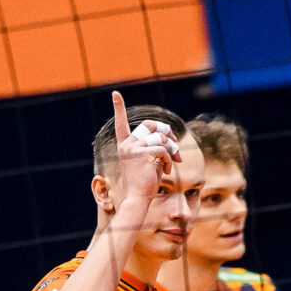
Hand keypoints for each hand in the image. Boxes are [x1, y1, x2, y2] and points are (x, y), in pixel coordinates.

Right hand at [109, 91, 181, 215]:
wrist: (139, 198)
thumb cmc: (146, 182)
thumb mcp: (151, 160)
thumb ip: (156, 146)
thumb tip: (172, 138)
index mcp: (125, 146)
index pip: (120, 124)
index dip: (118, 107)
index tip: (115, 93)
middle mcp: (126, 145)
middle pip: (150, 125)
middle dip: (167, 132)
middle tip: (175, 145)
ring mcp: (132, 148)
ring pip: (160, 138)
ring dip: (172, 149)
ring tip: (173, 162)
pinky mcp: (141, 154)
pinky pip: (163, 149)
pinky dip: (170, 159)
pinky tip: (168, 170)